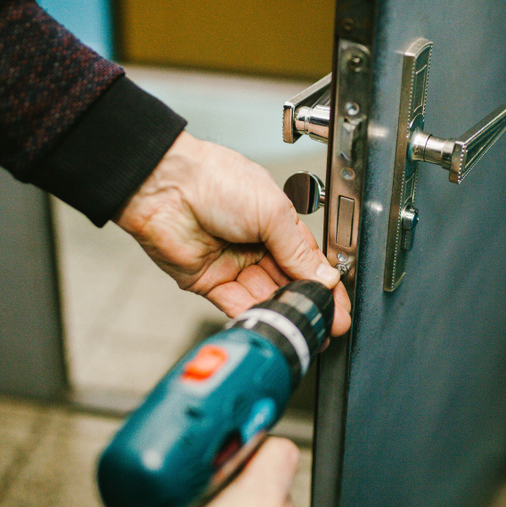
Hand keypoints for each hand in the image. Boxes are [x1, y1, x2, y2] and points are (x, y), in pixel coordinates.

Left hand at [116, 131, 350, 335]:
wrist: (165, 186)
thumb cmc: (215, 179)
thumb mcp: (272, 211)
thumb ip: (298, 250)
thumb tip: (324, 276)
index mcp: (276, 224)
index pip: (308, 261)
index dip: (325, 285)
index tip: (339, 306)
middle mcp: (256, 245)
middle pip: (289, 283)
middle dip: (309, 304)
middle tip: (329, 324)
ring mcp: (233, 265)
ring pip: (265, 297)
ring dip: (285, 313)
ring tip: (305, 327)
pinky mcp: (209, 282)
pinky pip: (236, 305)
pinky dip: (255, 316)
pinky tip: (274, 322)